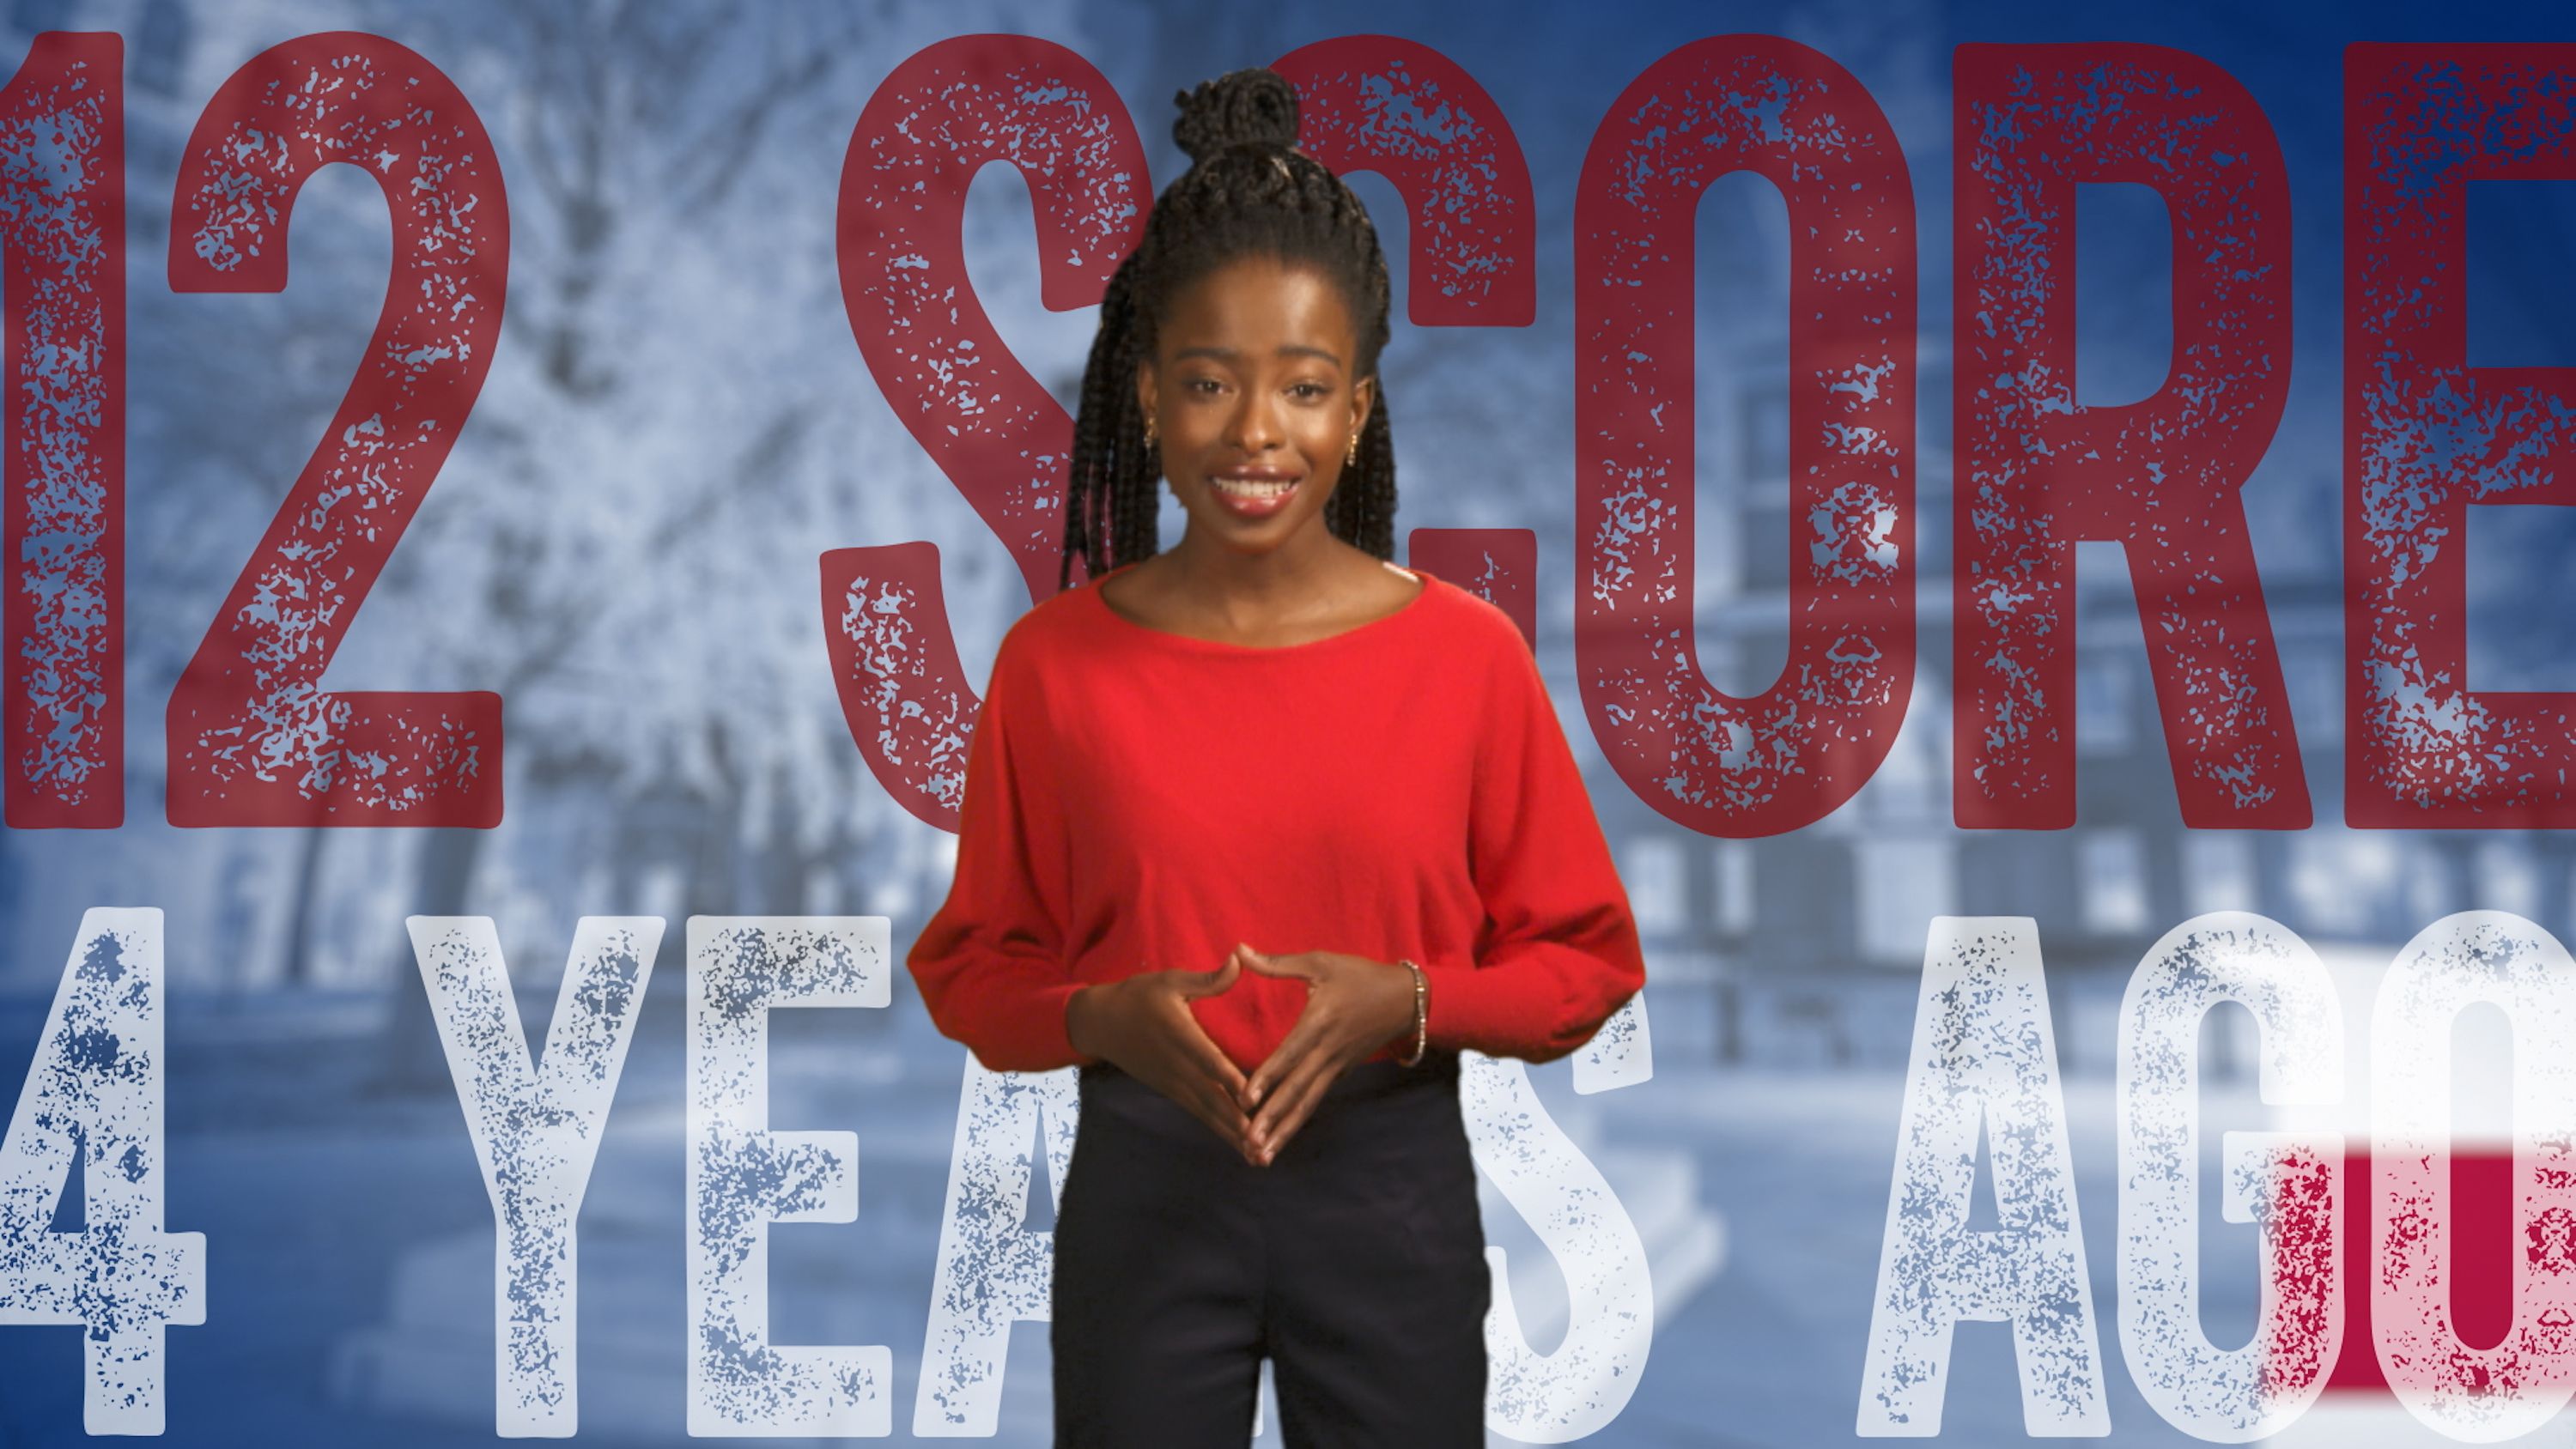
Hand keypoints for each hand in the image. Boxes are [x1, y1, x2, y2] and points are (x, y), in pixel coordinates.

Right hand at [1065, 957, 1254, 1157]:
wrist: (1101, 1023)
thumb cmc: (1139, 996)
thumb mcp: (1171, 981)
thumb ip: (1208, 979)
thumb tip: (1239, 960)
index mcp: (1179, 1035)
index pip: (1208, 1060)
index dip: (1229, 1079)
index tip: (1252, 1099)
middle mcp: (1176, 1065)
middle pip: (1210, 1097)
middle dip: (1237, 1122)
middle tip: (1263, 1145)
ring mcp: (1172, 1082)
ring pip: (1206, 1112)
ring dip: (1231, 1135)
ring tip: (1257, 1157)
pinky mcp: (1171, 1090)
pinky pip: (1198, 1112)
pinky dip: (1219, 1129)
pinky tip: (1238, 1145)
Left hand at [1237, 942, 1418, 1165]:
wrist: (1407, 1000)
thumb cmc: (1360, 976)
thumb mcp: (1320, 962)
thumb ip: (1277, 963)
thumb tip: (1238, 950)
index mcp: (1320, 1021)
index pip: (1290, 1054)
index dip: (1268, 1076)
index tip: (1245, 1099)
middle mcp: (1328, 1051)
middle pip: (1297, 1090)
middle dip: (1272, 1119)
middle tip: (1249, 1144)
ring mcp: (1336, 1066)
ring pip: (1307, 1103)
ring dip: (1284, 1130)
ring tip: (1261, 1156)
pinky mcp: (1340, 1073)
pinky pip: (1314, 1100)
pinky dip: (1297, 1121)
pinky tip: (1281, 1139)